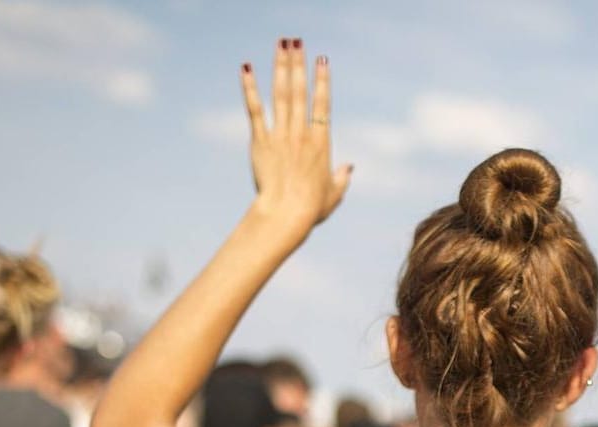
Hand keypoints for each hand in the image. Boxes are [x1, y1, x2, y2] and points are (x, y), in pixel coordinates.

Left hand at [241, 39, 351, 243]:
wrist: (286, 214)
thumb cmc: (312, 208)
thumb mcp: (334, 193)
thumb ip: (342, 177)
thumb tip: (350, 167)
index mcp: (321, 142)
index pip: (323, 103)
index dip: (322, 80)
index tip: (322, 60)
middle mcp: (301, 133)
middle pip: (299, 91)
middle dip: (298, 63)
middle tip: (297, 41)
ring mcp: (280, 135)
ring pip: (280, 94)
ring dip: (280, 67)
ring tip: (281, 45)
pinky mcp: (260, 141)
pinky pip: (255, 109)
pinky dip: (249, 88)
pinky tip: (246, 68)